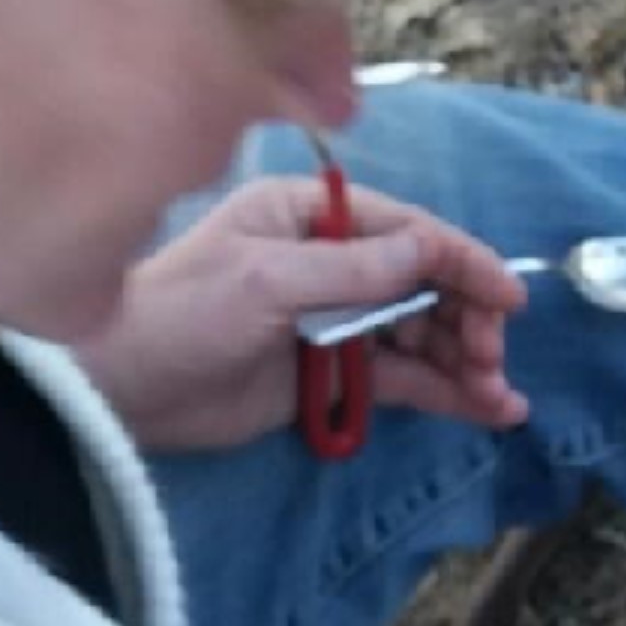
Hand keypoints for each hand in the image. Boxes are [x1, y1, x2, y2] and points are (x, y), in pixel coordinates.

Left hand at [77, 177, 528, 450]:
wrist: (115, 393)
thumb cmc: (180, 316)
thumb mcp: (267, 281)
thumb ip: (356, 268)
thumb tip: (433, 252)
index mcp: (311, 216)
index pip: (410, 233)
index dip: (466, 264)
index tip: (510, 303)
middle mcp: (331, 259)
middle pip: (427, 284)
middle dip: (468, 320)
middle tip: (489, 360)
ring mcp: (334, 317)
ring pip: (423, 333)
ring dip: (466, 360)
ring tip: (498, 396)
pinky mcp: (332, 370)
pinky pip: (405, 375)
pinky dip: (447, 390)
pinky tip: (490, 409)